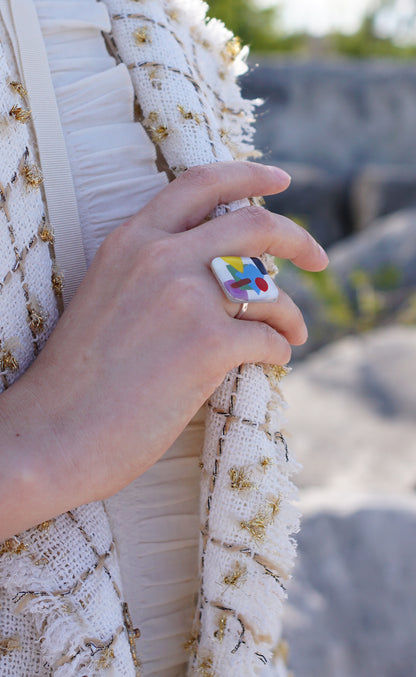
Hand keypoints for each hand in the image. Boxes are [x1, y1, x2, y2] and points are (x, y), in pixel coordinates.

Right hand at [0, 161, 327, 539]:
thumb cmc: (80, 378)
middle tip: (318, 257)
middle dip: (298, 238)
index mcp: (132, 240)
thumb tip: (224, 273)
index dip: (248, 174)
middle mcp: (161, 257)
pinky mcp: (207, 344)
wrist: (54, 434)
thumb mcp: (109, 298)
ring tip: (294, 333)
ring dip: (292, 313)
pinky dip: (280, 351)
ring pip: (268, 290)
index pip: (199, 183)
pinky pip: (269, 339)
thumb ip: (157, 273)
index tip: (281, 181)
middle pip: (254, 226)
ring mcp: (186, 298)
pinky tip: (273, 363)